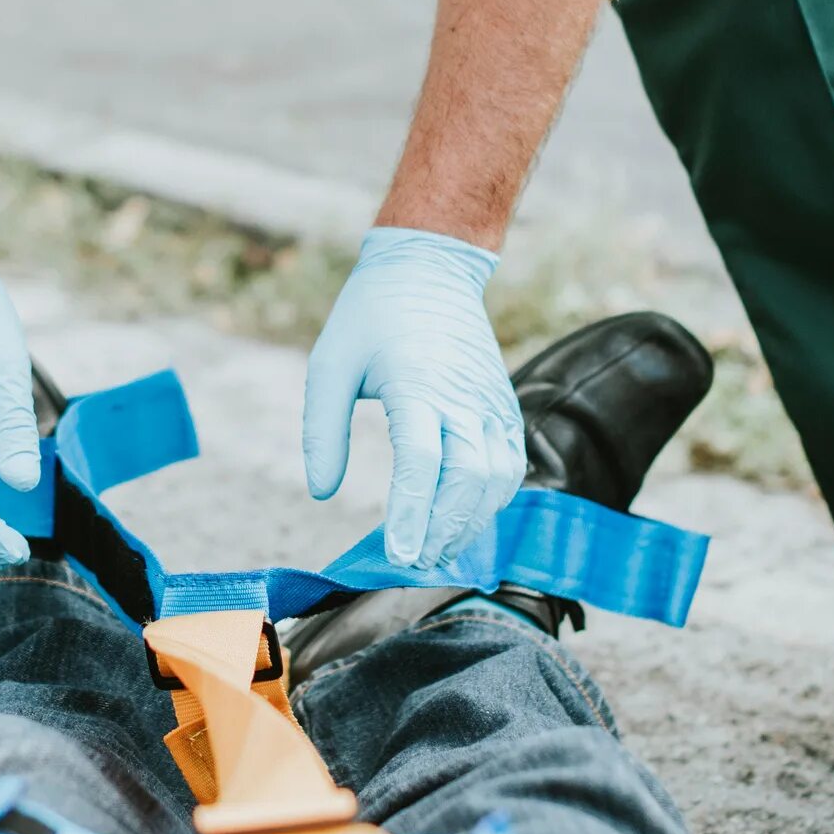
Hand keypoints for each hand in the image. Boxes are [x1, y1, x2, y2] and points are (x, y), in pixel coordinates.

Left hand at [301, 228, 525, 568]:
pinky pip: (510, 464)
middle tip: (414, 565)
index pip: (422, 461)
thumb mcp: (330, 363)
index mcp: (419, 384)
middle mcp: (464, 397)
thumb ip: (322, 430)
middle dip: (443, 529)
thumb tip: (322, 490)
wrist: (430, 268)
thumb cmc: (371, 315)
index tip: (396, 553)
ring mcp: (492, 403)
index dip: (410, 512)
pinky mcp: (504, 406)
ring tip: (439, 553)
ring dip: (471, 522)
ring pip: (497, 478)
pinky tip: (465, 522)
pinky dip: (492, 500)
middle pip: (467, 478)